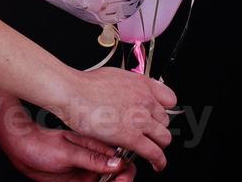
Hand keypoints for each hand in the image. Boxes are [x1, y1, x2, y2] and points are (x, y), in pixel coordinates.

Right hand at [0, 94, 137, 180]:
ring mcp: (82, 166)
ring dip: (115, 158)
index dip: (121, 180)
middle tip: (128, 162)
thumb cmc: (35, 152)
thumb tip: (116, 163)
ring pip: (105, 164)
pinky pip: (96, 153)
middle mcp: (83, 177)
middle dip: (122, 170)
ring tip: (121, 149)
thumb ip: (92, 158)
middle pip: (110, 177)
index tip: (127, 171)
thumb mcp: (66, 154)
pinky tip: (110, 142)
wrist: (18, 138)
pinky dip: (104, 148)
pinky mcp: (79, 154)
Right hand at [45, 67, 175, 172]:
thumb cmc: (83, 85)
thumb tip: (126, 93)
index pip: (169, 99)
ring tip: (151, 149)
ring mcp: (141, 119)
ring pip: (164, 137)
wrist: (72, 92)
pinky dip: (159, 161)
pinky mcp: (133, 136)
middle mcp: (145, 100)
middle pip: (165, 120)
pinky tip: (156, 165)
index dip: (163, 109)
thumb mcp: (112, 76)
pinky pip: (155, 153)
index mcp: (140, 84)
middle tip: (147, 133)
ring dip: (158, 144)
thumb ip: (126, 87)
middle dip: (157, 128)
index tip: (157, 115)